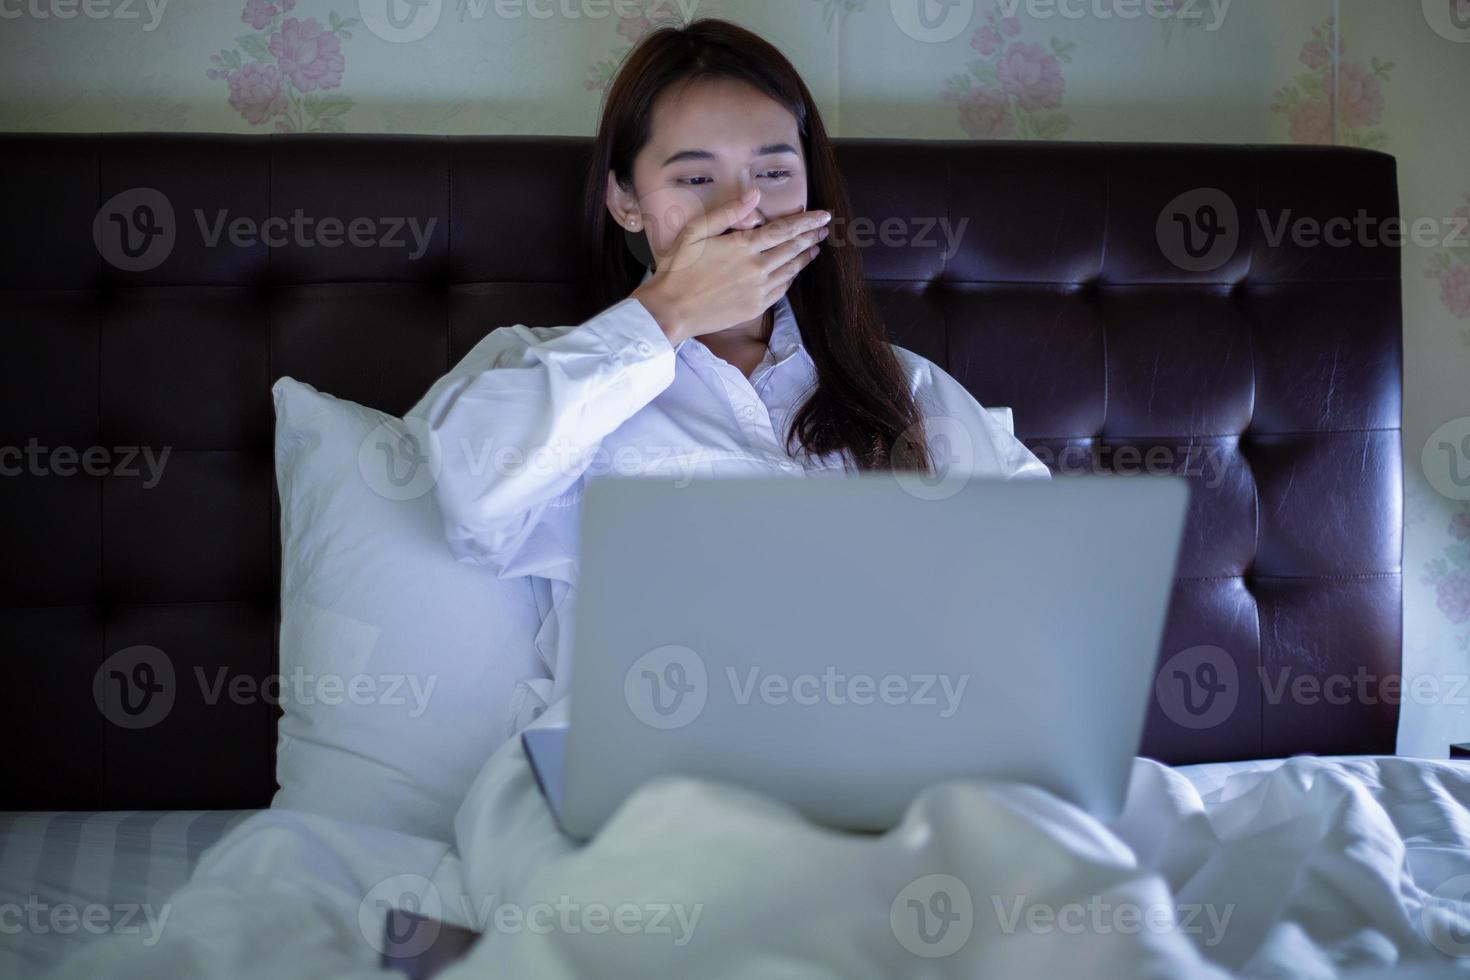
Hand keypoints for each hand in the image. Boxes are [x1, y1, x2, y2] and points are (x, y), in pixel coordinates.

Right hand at [631, 188, 831, 344]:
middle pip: (792, 249)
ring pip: (790, 270)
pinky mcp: (755, 307)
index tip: (823, 215)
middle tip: (825, 229)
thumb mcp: (695, 231)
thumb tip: (754, 194)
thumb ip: (728, 213)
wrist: (671, 310)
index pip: (784, 230)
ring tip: (815, 248)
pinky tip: (794, 272)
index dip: (806, 222)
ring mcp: (758, 290)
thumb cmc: (678, 268)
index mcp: (743, 246)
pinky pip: (781, 290)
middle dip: (811, 237)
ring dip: (805, 257)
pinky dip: (791, 278)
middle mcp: (756, 268)